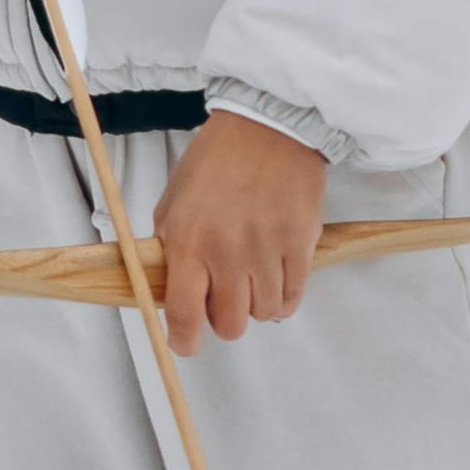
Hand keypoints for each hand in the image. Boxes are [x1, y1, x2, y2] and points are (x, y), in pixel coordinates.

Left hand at [149, 109, 327, 352]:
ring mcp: (267, 249)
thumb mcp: (173, 201)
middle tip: (225, 299)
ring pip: (263, 314)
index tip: (186, 343)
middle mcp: (226, 251)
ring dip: (256, 305)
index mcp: (187, 240)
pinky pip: (292, 297)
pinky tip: (276, 279)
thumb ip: (169, 249)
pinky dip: (283, 297)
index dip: (184, 340)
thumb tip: (172, 293)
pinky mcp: (300, 243)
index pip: (184, 313)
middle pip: (230, 324)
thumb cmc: (215, 161)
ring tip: (252, 279)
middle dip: (225, 320)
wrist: (267, 127)